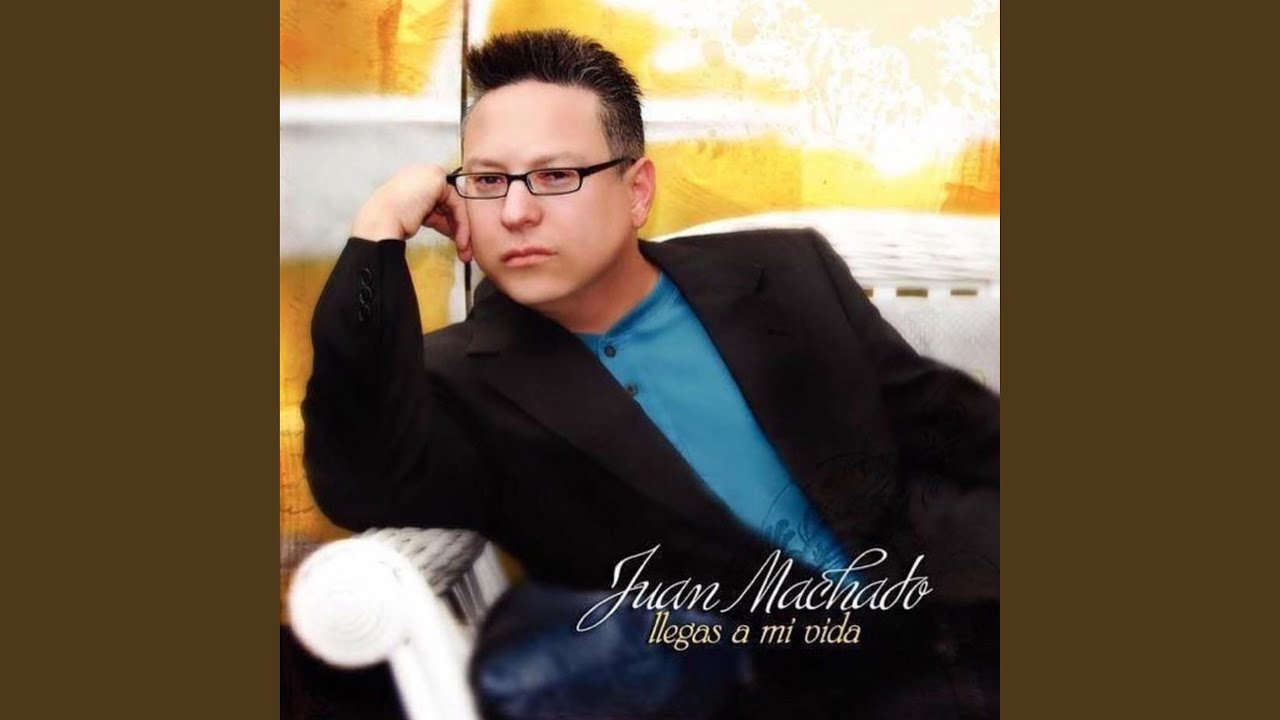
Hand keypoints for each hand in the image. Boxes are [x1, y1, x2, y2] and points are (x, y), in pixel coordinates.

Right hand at [350, 165, 472, 261]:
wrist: (380, 221)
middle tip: (464, 248)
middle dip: (459, 228)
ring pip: (456, 204)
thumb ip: (433, 215)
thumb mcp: (416, 218)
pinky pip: (458, 203)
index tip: (454, 241)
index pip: (439, 202)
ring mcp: (429, 173)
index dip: (448, 223)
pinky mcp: (437, 178)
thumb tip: (452, 225)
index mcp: (413, 181)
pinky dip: (462, 224)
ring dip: (462, 230)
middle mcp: (422, 174)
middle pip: (450, 203)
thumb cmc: (390, 223)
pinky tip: (461, 240)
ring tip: (464, 250)